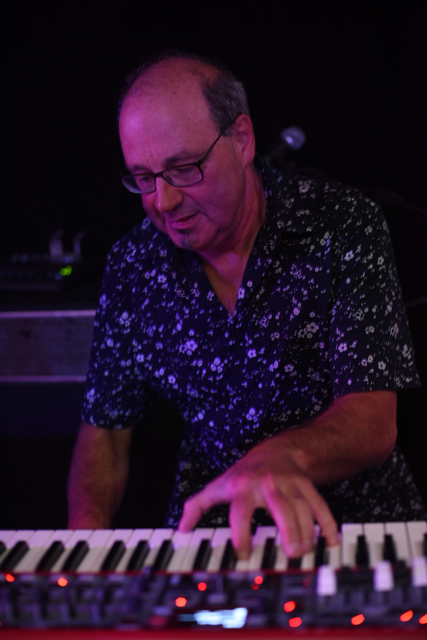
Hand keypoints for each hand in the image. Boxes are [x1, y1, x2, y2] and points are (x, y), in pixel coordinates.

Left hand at [178, 435, 338, 558]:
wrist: (276, 452)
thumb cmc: (243, 475)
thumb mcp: (218, 486)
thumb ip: (197, 507)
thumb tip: (182, 529)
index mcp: (243, 487)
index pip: (241, 510)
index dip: (242, 532)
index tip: (244, 553)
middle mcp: (267, 484)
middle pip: (280, 506)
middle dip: (288, 529)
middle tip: (292, 553)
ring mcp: (290, 484)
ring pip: (302, 507)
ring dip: (307, 530)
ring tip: (305, 552)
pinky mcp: (306, 486)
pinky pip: (320, 504)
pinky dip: (327, 522)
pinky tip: (329, 541)